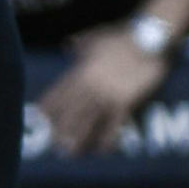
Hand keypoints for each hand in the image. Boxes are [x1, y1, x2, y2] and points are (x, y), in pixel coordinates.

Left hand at [37, 22, 174, 155]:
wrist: (148, 38)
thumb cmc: (122, 35)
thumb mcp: (96, 36)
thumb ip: (80, 43)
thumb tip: (67, 44)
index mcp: (82, 70)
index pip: (61, 91)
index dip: (50, 105)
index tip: (40, 118)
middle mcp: (91, 84)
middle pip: (72, 109)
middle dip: (62, 127)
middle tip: (53, 143)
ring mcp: (108, 94)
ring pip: (89, 120)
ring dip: (79, 136)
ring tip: (71, 152)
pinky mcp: (126, 101)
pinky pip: (115, 124)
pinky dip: (108, 138)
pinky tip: (102, 150)